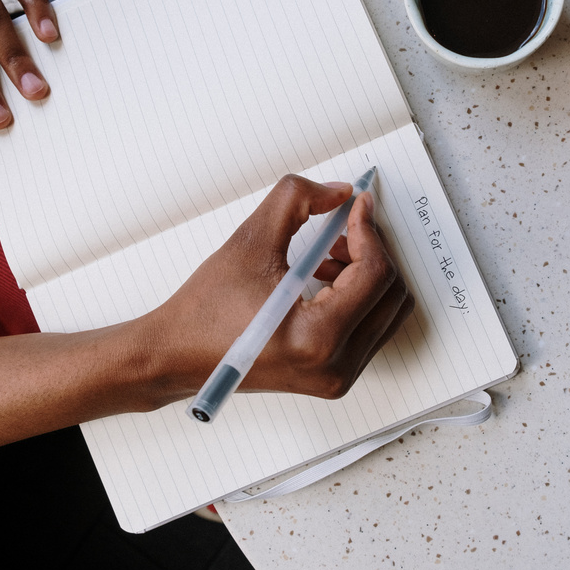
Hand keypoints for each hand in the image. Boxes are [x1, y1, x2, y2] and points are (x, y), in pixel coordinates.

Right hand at [146, 174, 414, 400]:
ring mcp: (337, 376)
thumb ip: (297, 201)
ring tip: (330, 252)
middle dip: (372, 250)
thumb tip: (341, 192)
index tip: (356, 206)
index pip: (374, 274)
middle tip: (346, 225)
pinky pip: (370, 326)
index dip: (369, 230)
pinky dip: (359, 294)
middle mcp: (334, 367)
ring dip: (368, 272)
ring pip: (387, 310)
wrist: (177, 355)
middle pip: (392, 293)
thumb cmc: (205, 311)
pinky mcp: (333, 375)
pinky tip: (325, 276)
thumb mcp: (250, 240)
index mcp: (316, 339)